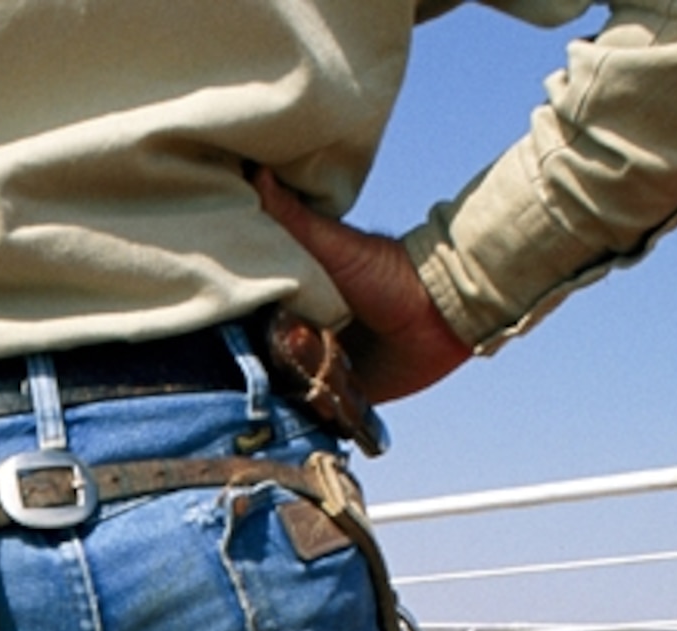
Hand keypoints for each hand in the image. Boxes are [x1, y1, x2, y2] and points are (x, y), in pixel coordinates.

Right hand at [249, 166, 472, 404]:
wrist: (441, 312)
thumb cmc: (389, 270)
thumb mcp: (336, 244)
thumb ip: (294, 218)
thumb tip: (255, 173)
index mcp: (291, 298)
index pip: (248, 313)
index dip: (236, 320)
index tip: (235, 319)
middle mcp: (300, 334)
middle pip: (262, 356)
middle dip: (264, 360)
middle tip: (285, 347)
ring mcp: (319, 367)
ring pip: (285, 386)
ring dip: (290, 386)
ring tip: (309, 369)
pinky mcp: (341, 396)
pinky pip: (314, 412)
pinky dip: (311, 412)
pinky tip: (312, 403)